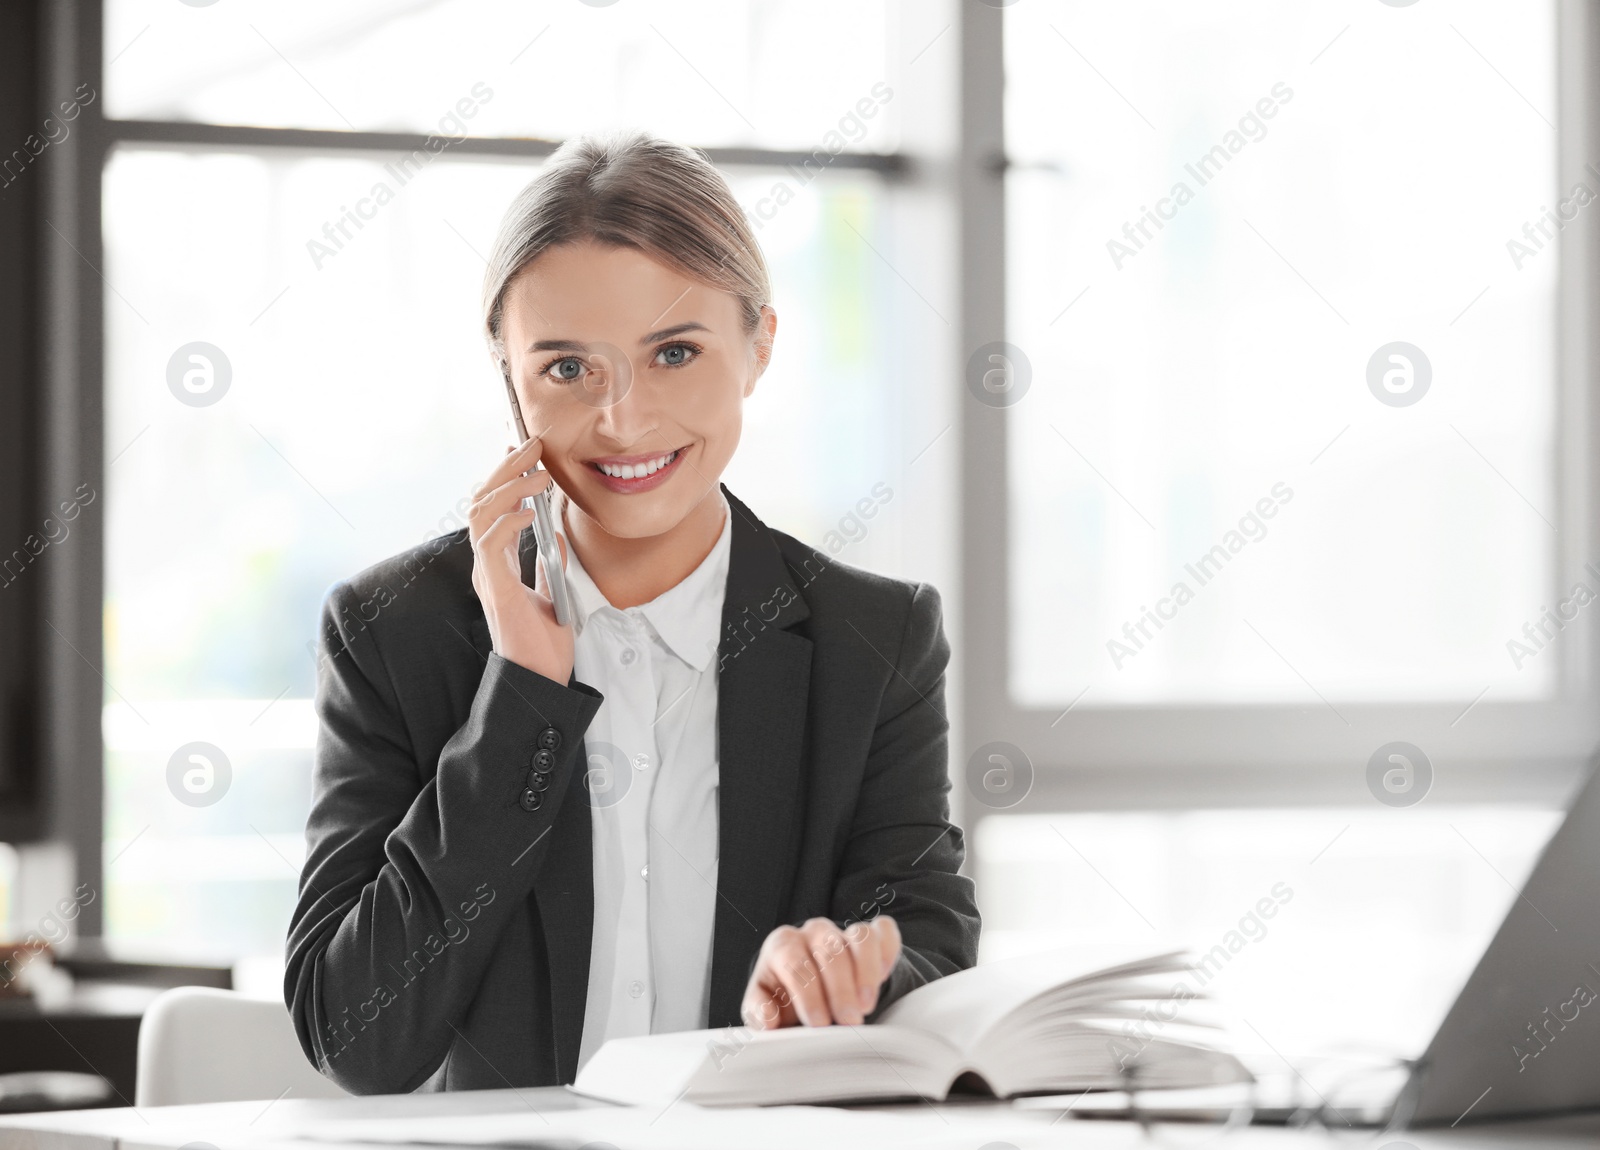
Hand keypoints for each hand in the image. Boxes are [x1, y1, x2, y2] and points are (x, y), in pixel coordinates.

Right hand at [468, 437, 573, 683]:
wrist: (541, 681)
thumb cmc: (544, 646)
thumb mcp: (552, 595)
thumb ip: (548, 565)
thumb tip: (553, 533)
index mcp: (498, 565)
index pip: (494, 508)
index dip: (505, 476)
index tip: (523, 451)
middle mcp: (487, 566)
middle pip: (483, 502)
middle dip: (506, 469)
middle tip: (533, 445)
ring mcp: (488, 576)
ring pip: (482, 515)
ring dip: (511, 487)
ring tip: (539, 473)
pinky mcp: (496, 589)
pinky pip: (490, 544)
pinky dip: (509, 521)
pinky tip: (532, 511)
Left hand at [740, 915, 900, 1029]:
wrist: (810, 987)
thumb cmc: (785, 997)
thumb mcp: (766, 1006)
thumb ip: (759, 1013)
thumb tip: (768, 1017)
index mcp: (782, 944)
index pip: (794, 962)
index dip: (807, 994)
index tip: (819, 1023)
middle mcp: (813, 931)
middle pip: (830, 950)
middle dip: (840, 989)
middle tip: (848, 1022)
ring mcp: (844, 929)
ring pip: (860, 937)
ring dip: (866, 972)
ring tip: (866, 1006)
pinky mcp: (872, 934)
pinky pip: (884, 932)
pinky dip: (887, 952)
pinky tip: (884, 977)